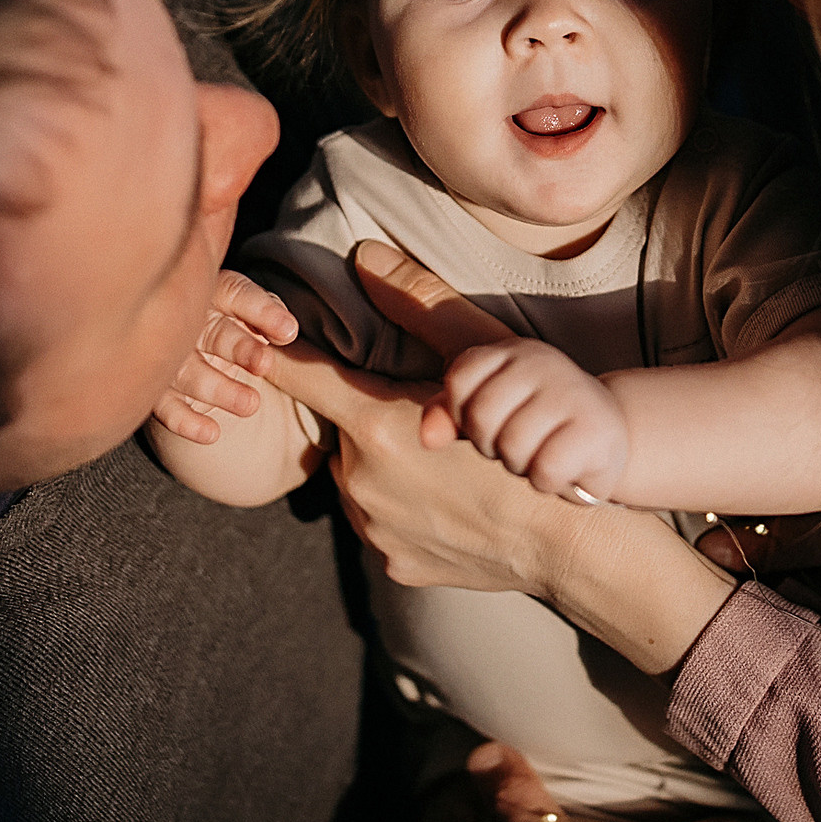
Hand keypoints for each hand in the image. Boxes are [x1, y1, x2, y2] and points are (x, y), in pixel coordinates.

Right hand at [149, 271, 298, 444]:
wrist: (188, 344)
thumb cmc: (228, 321)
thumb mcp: (250, 308)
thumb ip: (270, 315)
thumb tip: (287, 331)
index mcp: (214, 293)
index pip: (238, 295)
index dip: (263, 312)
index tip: (288, 331)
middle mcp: (188, 322)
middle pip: (214, 333)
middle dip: (239, 348)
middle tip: (265, 364)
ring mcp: (170, 357)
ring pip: (191, 373)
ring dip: (219, 390)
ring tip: (251, 405)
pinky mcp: (159, 390)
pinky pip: (167, 408)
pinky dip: (186, 422)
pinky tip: (211, 433)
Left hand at [261, 241, 737, 675]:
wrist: (567, 537)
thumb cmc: (530, 435)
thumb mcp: (483, 358)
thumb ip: (420, 303)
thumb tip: (364, 256)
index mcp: (376, 425)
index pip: (304, 377)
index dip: (278, 359)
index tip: (253, 345)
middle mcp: (361, 480)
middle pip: (344, 436)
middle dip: (371, 427)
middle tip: (427, 429)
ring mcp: (375, 528)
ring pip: (361, 484)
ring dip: (386, 472)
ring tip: (445, 471)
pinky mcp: (393, 564)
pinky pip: (384, 526)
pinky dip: (408, 514)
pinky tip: (453, 509)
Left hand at [441, 337, 629, 501]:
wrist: (611, 439)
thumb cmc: (538, 426)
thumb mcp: (492, 412)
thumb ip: (451, 416)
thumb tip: (427, 438)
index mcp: (512, 352)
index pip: (460, 379)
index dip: (465, 414)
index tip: (492, 422)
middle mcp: (543, 364)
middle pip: (481, 415)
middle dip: (492, 444)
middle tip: (518, 444)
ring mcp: (572, 394)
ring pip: (512, 446)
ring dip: (521, 465)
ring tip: (541, 454)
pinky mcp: (597, 431)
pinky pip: (545, 470)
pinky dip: (547, 481)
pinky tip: (562, 470)